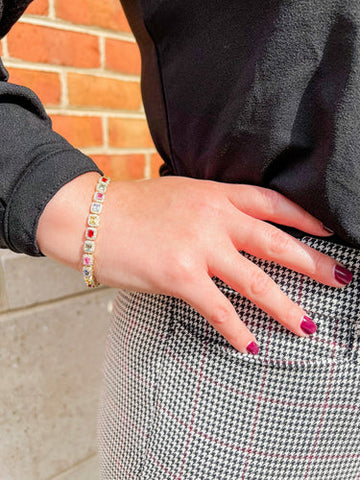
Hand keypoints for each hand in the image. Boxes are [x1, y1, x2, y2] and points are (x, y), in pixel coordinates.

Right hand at [37, 173, 352, 353]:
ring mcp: (199, 248)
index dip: (305, 217)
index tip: (327, 232)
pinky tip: (252, 346)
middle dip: (314, 264)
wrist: (91, 218)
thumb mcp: (180, 195)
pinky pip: (219, 309)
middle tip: (340, 279)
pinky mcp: (180, 275)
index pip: (272, 202)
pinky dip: (238, 330)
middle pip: (277, 244)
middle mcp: (214, 219)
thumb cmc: (133, 208)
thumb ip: (211, 208)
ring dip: (287, 307)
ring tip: (309, 325)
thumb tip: (235, 228)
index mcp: (215, 195)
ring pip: (255, 281)